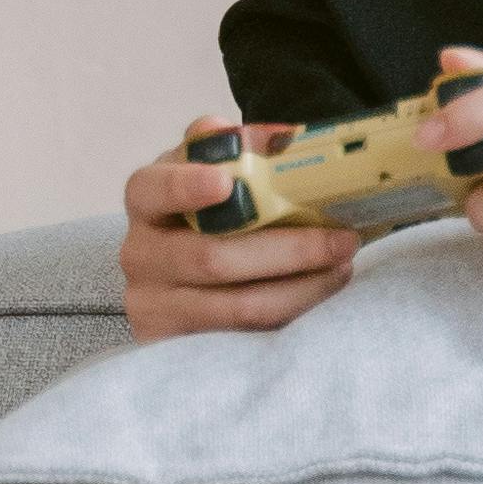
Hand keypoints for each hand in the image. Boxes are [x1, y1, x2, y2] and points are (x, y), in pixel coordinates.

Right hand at [121, 118, 360, 343]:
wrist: (179, 284)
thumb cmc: (207, 217)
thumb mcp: (211, 174)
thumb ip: (238, 148)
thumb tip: (284, 137)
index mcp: (146, 201)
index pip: (153, 189)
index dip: (185, 186)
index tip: (224, 183)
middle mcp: (140, 253)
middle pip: (212, 257)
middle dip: (288, 249)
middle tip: (341, 238)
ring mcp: (153, 305)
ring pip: (237, 305)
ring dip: (301, 287)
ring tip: (342, 267)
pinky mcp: (173, 345)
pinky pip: (243, 336)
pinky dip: (288, 314)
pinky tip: (317, 294)